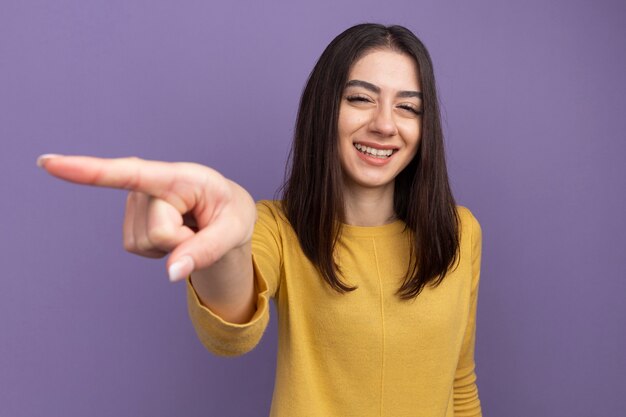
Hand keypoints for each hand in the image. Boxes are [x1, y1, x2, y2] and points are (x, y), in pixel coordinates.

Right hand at [37, 154, 256, 281]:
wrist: (225, 216)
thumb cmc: (231, 214)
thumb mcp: (234, 231)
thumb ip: (207, 251)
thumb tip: (173, 274)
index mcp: (181, 176)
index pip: (130, 173)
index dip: (88, 170)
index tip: (49, 163)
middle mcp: (151, 184)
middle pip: (157, 233)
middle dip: (182, 241)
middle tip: (200, 225)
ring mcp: (137, 201)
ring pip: (144, 244)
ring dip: (172, 245)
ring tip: (189, 225)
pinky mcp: (131, 220)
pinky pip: (139, 249)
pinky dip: (161, 250)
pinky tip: (175, 232)